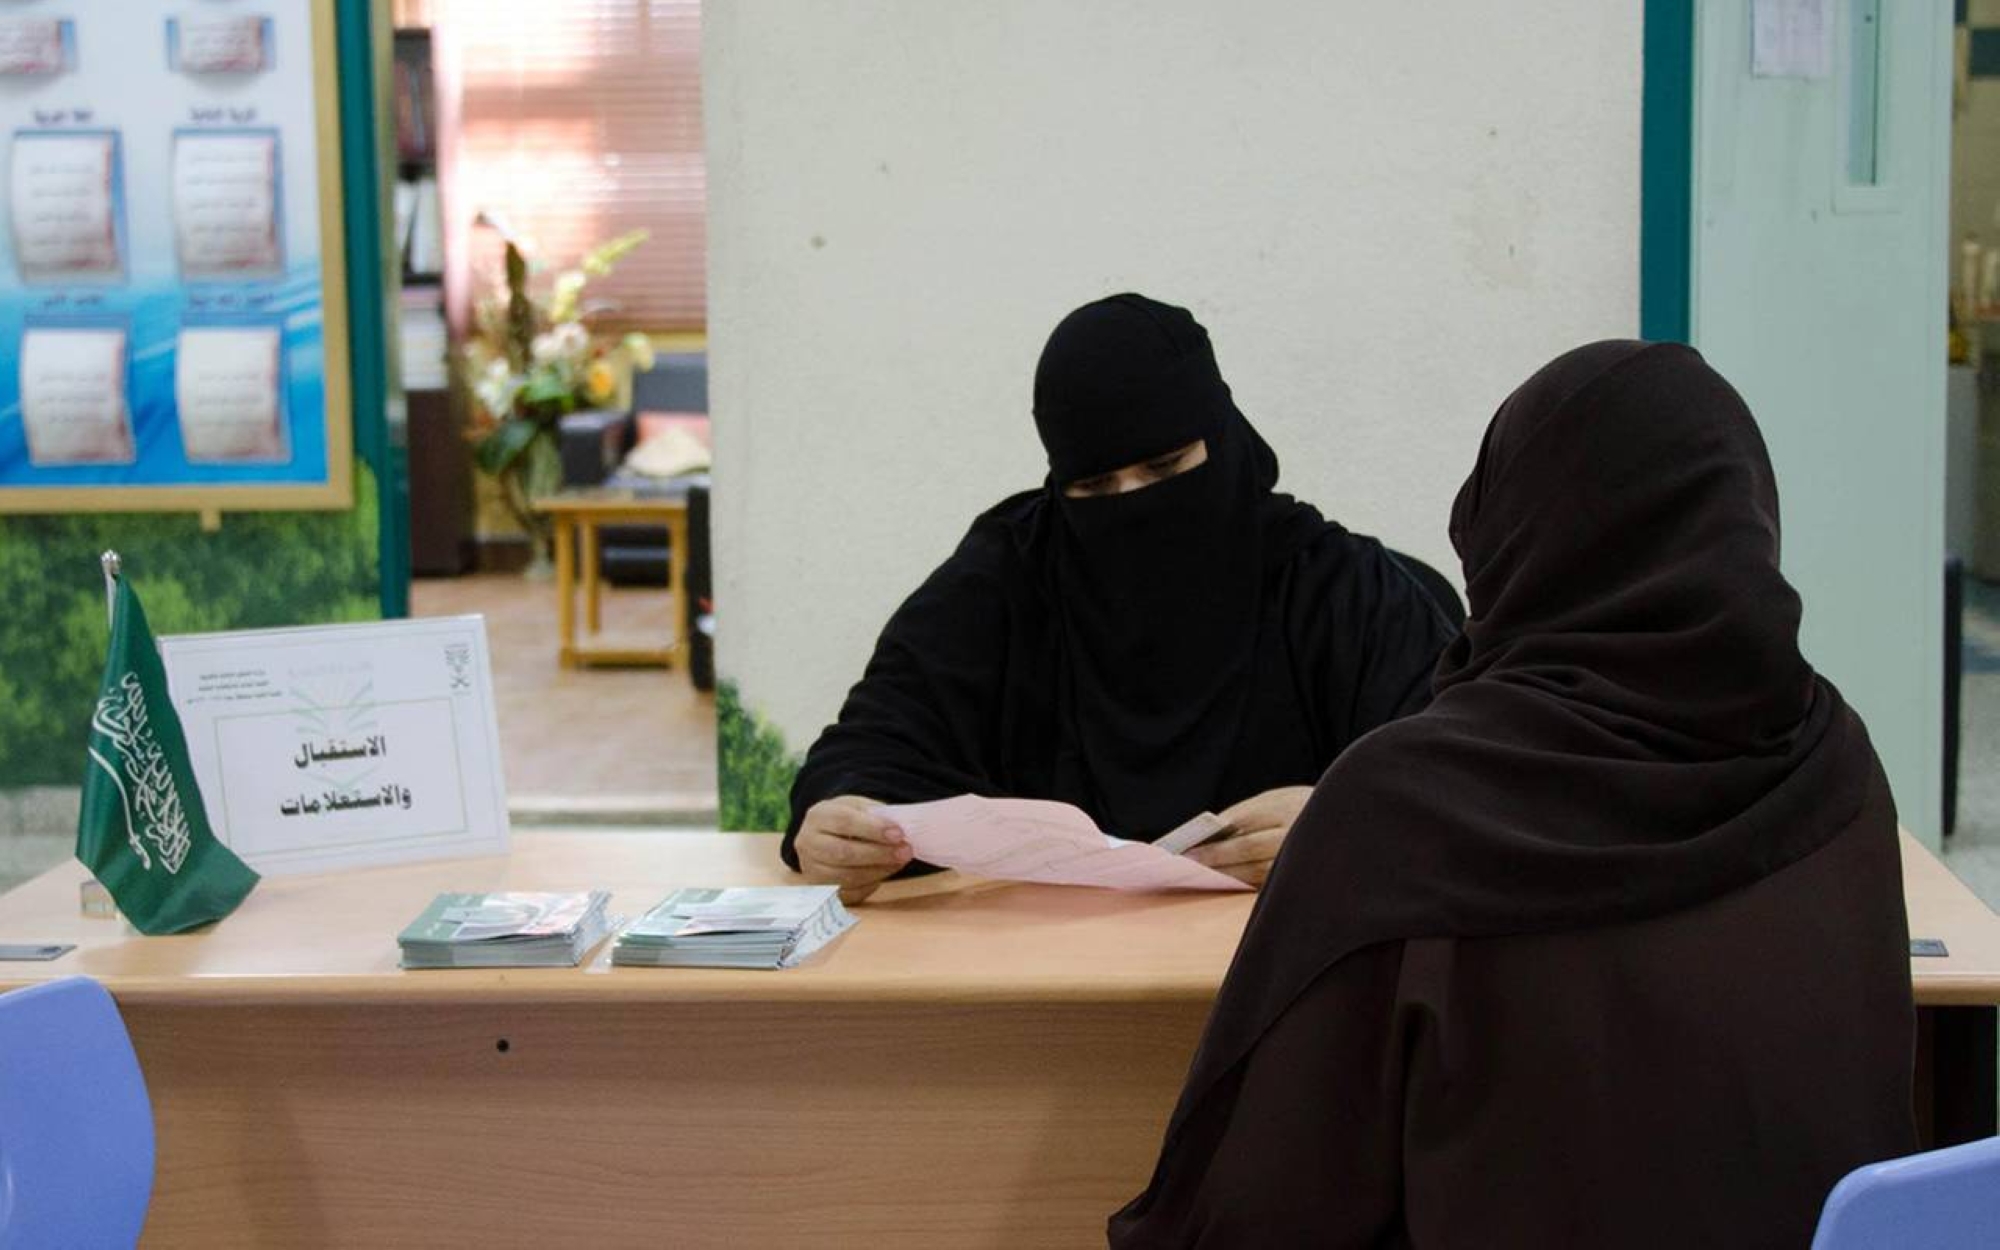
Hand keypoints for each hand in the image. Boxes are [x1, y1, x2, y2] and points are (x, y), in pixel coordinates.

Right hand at [793, 795, 912, 904]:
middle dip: (878, 854)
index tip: (899, 834)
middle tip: (905, 852)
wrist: (824, 836)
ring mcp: (811, 869)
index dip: (873, 829)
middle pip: (843, 853)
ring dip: (878, 871)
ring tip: (899, 862)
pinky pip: (848, 892)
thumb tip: (901, 827)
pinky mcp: (820, 890)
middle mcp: (808, 843)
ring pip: (846, 876)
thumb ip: (876, 815)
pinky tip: (884, 872)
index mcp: (818, 816)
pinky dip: (870, 884)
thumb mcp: (859, 807)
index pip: (844, 821)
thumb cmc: (847, 819)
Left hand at [1186, 786, 1313, 888]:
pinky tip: (1226, 884)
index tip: (1187, 850)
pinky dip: (1246, 883)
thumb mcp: (1277, 798)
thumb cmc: (1301, 806)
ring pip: (1259, 871)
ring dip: (1227, 875)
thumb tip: (1211, 832)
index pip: (1242, 823)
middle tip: (1187, 867)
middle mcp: (1295, 831)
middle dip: (1215, 859)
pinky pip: (1271, 883)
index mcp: (1285, 806)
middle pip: (1249, 849)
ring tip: (1200, 878)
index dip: (1214, 839)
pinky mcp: (1304, 876)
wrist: (1349, 817)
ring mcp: (1302, 855)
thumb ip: (1246, 812)